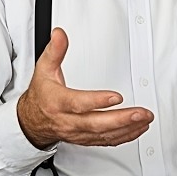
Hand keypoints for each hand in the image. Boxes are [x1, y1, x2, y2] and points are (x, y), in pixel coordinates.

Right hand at [16, 28, 153, 148]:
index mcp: (58, 103)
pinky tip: (138, 129)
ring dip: (128, 128)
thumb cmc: (42, 96)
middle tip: (141, 113)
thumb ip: (55, 51)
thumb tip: (60, 34)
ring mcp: (78, 132)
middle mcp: (68, 121)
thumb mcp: (44, 70)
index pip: (79, 104)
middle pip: (96, 123)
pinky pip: (106, 141)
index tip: (117, 97)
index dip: (98, 101)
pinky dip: (124, 136)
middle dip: (121, 119)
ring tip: (145, 120)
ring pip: (104, 134)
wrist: (31, 121)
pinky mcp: (86, 138)